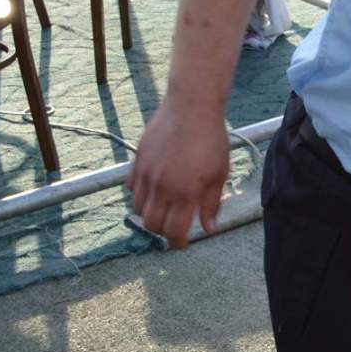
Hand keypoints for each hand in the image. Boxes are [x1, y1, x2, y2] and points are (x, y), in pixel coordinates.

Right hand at [126, 94, 230, 248]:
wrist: (192, 107)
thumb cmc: (211, 139)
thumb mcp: (219, 173)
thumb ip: (211, 203)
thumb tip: (208, 228)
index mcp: (185, 193)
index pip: (174, 231)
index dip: (177, 243)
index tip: (182, 244)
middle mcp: (162, 187)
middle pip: (151, 224)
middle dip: (162, 231)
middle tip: (173, 227)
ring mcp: (146, 175)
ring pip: (138, 208)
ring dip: (149, 214)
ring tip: (164, 209)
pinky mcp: (137, 162)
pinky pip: (131, 188)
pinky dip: (139, 195)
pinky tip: (153, 190)